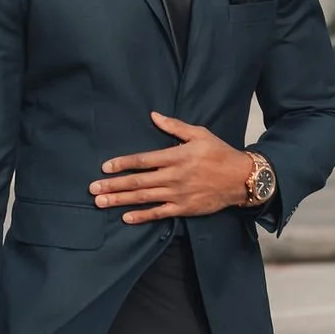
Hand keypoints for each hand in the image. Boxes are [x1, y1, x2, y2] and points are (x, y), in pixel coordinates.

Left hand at [90, 115, 255, 222]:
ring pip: (144, 198)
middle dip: (113, 185)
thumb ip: (174, 126)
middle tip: (93, 189)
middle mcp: (174, 176)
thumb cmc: (219, 153)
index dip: (122, 164)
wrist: (241, 179)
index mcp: (176, 156)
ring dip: (120, 201)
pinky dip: (142, 216)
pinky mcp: (184, 208)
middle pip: (137, 182)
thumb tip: (153, 115)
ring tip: (101, 202)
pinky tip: (126, 217)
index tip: (105, 168)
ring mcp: (178, 194)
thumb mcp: (199, 134)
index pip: (143, 160)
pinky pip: (159, 213)